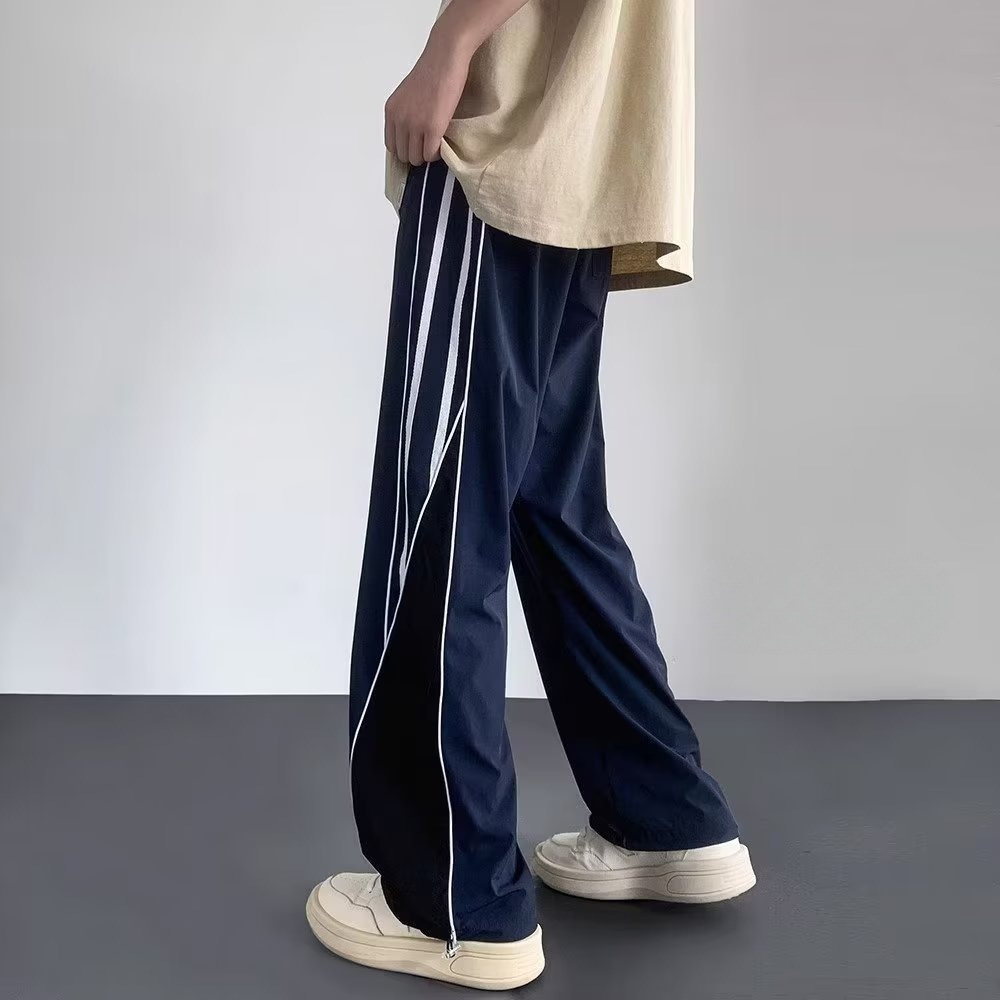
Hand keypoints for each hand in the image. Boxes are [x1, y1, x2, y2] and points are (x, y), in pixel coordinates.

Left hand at [384, 27, 472, 165]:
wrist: (445, 57)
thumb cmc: (431, 71)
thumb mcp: (406, 94)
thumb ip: (404, 113)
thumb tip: (409, 134)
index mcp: (391, 111)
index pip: (391, 145)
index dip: (404, 148)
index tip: (415, 146)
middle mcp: (400, 119)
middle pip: (403, 155)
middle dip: (416, 153)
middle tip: (428, 145)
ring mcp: (415, 124)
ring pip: (417, 158)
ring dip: (427, 155)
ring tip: (436, 143)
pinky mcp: (433, 128)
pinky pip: (431, 154)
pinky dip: (437, 154)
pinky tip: (442, 143)